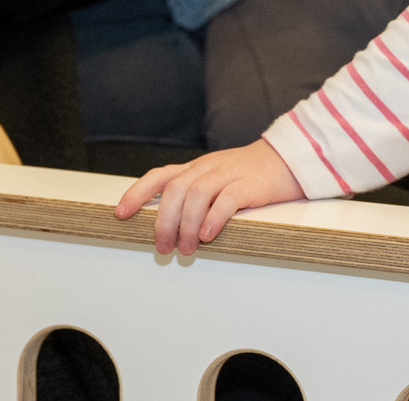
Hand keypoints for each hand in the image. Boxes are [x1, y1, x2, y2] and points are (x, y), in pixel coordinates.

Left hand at [114, 139, 305, 254]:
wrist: (287, 159)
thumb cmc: (247, 176)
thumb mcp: (214, 179)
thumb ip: (193, 196)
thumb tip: (166, 228)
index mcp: (196, 168)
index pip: (160, 176)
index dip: (137, 193)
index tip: (121, 214)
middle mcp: (207, 168)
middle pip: (175, 189)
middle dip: (164, 220)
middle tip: (163, 247)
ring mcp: (229, 174)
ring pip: (197, 194)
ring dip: (187, 224)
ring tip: (186, 247)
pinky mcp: (250, 184)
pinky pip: (228, 198)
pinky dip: (214, 217)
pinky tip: (209, 234)